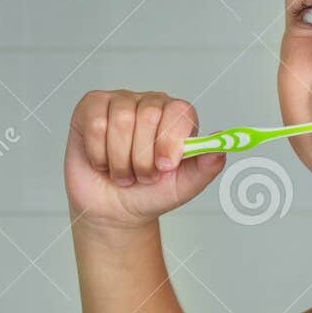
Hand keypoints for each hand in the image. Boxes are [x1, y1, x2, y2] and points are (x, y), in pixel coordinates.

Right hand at [64, 89, 226, 230]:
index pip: (179, 111)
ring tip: (123, 173)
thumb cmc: (150, 194)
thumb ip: (206, 167)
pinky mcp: (91, 107)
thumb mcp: (184, 187)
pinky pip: (95, 124)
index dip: (171, 139)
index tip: (165, 166)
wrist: (113, 210)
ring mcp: (119, 102)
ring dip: (120, 160)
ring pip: (121, 121)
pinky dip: (98, 153)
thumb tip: (221, 147)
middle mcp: (150, 103)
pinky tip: (102, 161)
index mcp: (176, 117)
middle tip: (142, 176)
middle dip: (143, 158)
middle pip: (148, 115)